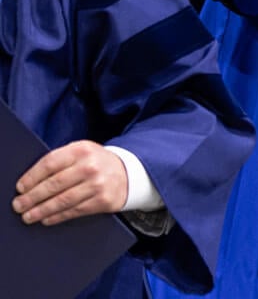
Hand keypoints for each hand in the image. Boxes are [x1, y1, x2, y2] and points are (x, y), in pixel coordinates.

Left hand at [11, 140, 128, 224]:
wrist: (128, 172)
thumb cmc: (96, 162)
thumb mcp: (81, 152)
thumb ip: (59, 161)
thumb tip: (29, 182)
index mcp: (81, 150)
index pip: (50, 163)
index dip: (31, 177)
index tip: (20, 188)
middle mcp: (90, 166)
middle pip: (54, 184)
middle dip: (32, 197)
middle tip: (19, 205)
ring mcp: (98, 184)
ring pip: (63, 200)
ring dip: (42, 210)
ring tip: (28, 216)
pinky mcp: (103, 201)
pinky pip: (75, 211)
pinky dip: (57, 216)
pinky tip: (47, 219)